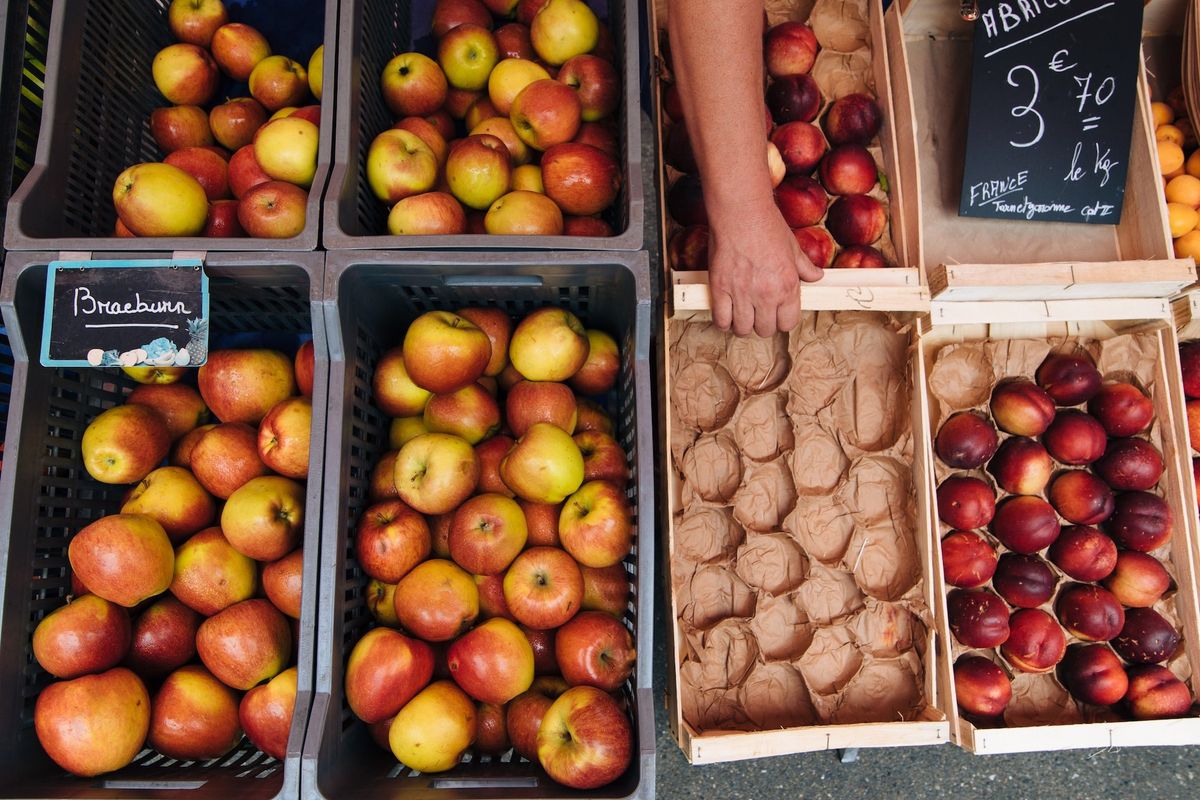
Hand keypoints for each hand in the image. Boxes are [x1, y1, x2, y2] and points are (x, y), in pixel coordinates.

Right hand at [707, 200, 822, 336]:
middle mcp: (766, 295)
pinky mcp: (720, 289)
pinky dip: (723, 321)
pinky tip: (726, 314)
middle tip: (757, 314)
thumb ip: (805, 267)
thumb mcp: (793, 247)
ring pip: (742, 329)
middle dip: (762, 324)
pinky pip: (721, 319)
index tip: (776, 315)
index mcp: (787, 286)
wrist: (741, 212)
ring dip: (742, 325)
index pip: (788, 323)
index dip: (782, 321)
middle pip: (765, 330)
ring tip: (741, 315)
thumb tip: (817, 276)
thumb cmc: (767, 226)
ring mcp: (742, 294)